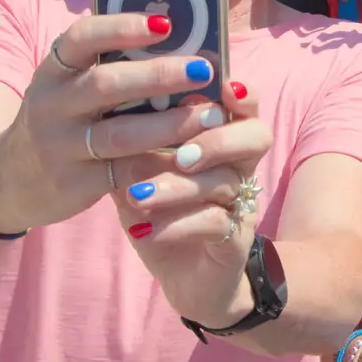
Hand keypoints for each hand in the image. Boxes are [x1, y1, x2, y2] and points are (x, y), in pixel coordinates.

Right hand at [0, 14, 229, 233]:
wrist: (7, 180)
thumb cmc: (62, 120)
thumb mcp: (68, 87)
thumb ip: (109, 65)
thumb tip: (178, 35)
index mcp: (54, 71)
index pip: (81, 38)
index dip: (121, 27)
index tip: (165, 24)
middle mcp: (52, 105)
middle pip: (106, 84)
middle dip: (160, 75)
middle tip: (204, 70)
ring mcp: (60, 146)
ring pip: (121, 134)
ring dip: (172, 124)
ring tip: (214, 116)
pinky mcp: (74, 183)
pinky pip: (126, 173)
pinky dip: (163, 164)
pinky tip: (195, 156)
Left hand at [111, 81, 273, 327]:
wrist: (186, 278)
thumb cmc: (164, 212)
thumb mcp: (142, 173)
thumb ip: (133, 140)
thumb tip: (105, 100)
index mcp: (222, 141)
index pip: (243, 107)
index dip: (241, 94)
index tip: (221, 83)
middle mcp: (240, 168)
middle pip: (256, 137)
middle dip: (218, 139)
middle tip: (180, 154)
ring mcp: (241, 205)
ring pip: (225, 183)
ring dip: (179, 187)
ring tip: (138, 196)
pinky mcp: (233, 241)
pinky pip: (214, 225)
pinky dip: (176, 226)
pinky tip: (144, 231)